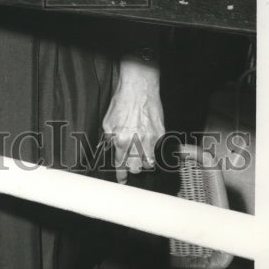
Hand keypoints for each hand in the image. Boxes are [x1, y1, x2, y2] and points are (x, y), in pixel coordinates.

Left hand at [102, 55, 164, 183]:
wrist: (139, 88)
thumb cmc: (122, 102)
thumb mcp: (108, 122)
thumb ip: (110, 139)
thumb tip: (113, 150)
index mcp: (121, 141)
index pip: (121, 165)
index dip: (121, 175)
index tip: (122, 180)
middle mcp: (137, 143)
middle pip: (137, 169)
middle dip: (132, 168)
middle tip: (130, 164)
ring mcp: (151, 140)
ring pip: (149, 163)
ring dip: (144, 162)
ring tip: (139, 155)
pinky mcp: (160, 134)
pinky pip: (156, 149)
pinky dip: (151, 149)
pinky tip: (147, 141)